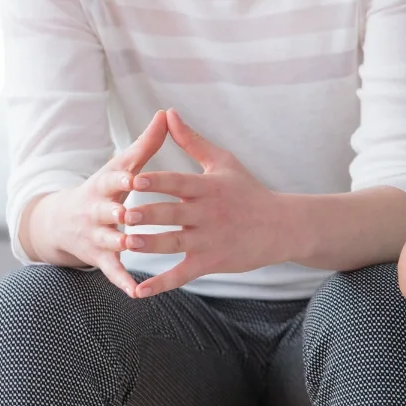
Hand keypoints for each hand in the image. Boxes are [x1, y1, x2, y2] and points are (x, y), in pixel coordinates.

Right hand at [24, 111, 167, 297]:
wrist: (61, 221)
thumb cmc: (105, 188)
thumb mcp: (120, 165)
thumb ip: (145, 144)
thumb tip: (167, 113)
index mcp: (105, 185)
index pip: (113, 179)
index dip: (123, 178)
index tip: (135, 176)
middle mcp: (97, 210)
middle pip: (106, 210)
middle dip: (116, 212)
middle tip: (129, 213)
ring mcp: (96, 235)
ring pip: (108, 240)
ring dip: (120, 243)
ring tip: (135, 246)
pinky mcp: (100, 258)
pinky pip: (112, 271)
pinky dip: (123, 281)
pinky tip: (136, 292)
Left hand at [126, 109, 281, 298]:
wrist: (281, 226)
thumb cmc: (249, 191)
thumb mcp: (223, 162)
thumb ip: (192, 140)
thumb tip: (168, 114)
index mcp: (209, 187)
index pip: (179, 182)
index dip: (158, 181)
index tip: (135, 179)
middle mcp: (208, 214)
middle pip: (174, 213)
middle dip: (149, 214)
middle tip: (125, 213)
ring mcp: (209, 240)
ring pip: (175, 243)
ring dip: (151, 244)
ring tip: (127, 243)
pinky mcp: (211, 262)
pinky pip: (182, 274)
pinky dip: (161, 284)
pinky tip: (139, 291)